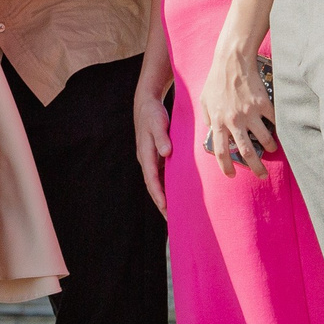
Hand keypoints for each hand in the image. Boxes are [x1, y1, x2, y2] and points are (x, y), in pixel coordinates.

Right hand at [131, 82, 170, 216]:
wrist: (146, 103)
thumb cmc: (152, 113)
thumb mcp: (157, 122)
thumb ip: (161, 137)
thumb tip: (166, 153)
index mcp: (146, 154)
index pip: (151, 179)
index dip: (158, 194)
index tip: (165, 207)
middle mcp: (147, 160)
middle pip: (153, 186)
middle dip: (162, 203)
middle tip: (172, 220)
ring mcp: (151, 159)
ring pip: (157, 182)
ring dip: (165, 197)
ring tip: (175, 213)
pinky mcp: (156, 156)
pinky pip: (162, 175)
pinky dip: (167, 186)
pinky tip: (177, 194)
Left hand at [196, 41, 275, 178]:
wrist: (231, 61)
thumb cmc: (215, 80)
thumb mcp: (203, 100)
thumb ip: (207, 118)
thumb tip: (211, 131)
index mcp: (218, 122)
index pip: (221, 152)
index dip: (226, 167)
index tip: (232, 175)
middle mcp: (234, 121)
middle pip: (247, 153)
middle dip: (256, 169)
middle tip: (262, 176)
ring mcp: (250, 113)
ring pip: (265, 140)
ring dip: (270, 147)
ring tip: (272, 149)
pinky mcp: (263, 104)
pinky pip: (275, 121)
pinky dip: (278, 128)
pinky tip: (279, 130)